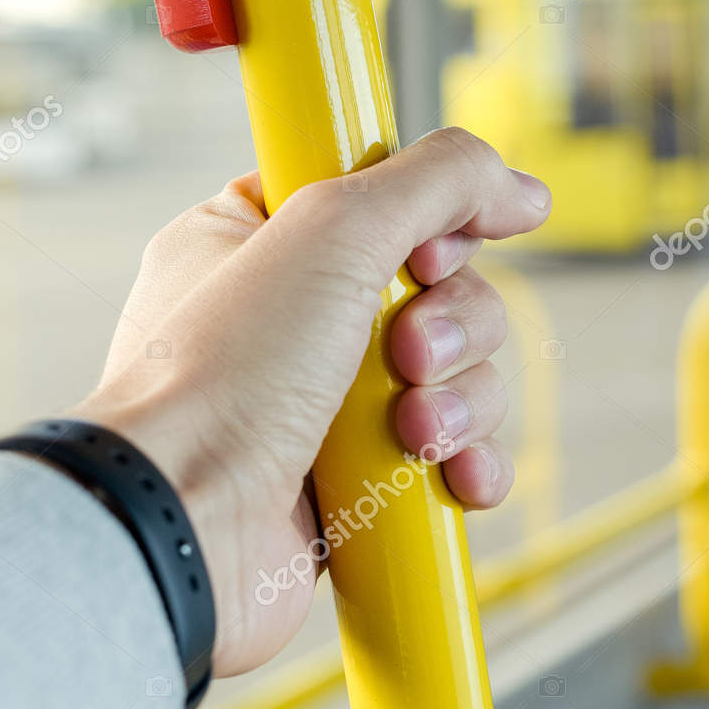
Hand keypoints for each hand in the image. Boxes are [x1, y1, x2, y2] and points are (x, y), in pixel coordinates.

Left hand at [71, 128, 550, 677]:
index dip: (432, 224)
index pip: (386, 198)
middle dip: (452, 326)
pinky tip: (453, 473)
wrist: (186, 527)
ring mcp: (329, 403)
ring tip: (412, 431)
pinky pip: (456, 453)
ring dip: (459, 401)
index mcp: (262, 239)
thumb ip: (438, 181)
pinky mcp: (361, 478)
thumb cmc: (221, 379)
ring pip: (460, 374)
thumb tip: (522, 187)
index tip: (426, 254)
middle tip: (406, 354)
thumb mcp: (332, 229)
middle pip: (445, 289)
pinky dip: (468, 462)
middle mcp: (297, 318)